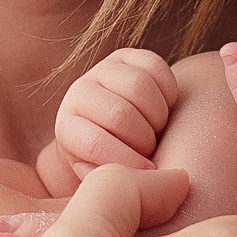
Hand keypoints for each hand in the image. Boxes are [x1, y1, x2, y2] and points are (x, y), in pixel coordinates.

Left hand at [54, 45, 181, 178]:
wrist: (119, 131)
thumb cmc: (114, 162)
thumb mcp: (104, 177)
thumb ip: (108, 180)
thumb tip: (119, 174)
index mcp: (68, 128)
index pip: (94, 143)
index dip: (127, 161)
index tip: (147, 172)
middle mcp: (78, 94)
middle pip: (120, 114)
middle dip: (145, 139)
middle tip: (152, 150)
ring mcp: (102, 71)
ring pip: (139, 87)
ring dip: (158, 116)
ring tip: (158, 130)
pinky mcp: (127, 56)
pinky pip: (155, 66)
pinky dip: (168, 91)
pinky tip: (165, 108)